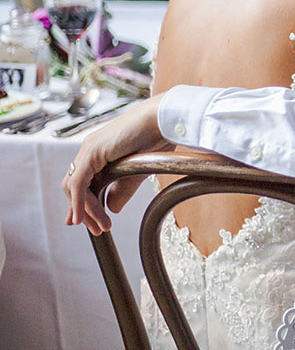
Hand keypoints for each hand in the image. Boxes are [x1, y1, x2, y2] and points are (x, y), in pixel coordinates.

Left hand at [63, 94, 168, 234]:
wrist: (165, 119)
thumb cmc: (159, 137)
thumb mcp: (138, 171)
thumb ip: (123, 189)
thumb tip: (111, 208)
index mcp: (100, 152)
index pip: (83, 183)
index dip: (84, 204)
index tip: (91, 222)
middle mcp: (90, 150)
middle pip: (74, 187)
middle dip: (83, 211)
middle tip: (96, 230)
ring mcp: (89, 149)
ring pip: (75, 187)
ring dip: (84, 210)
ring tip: (100, 227)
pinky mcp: (92, 152)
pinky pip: (78, 182)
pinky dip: (78, 202)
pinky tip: (83, 218)